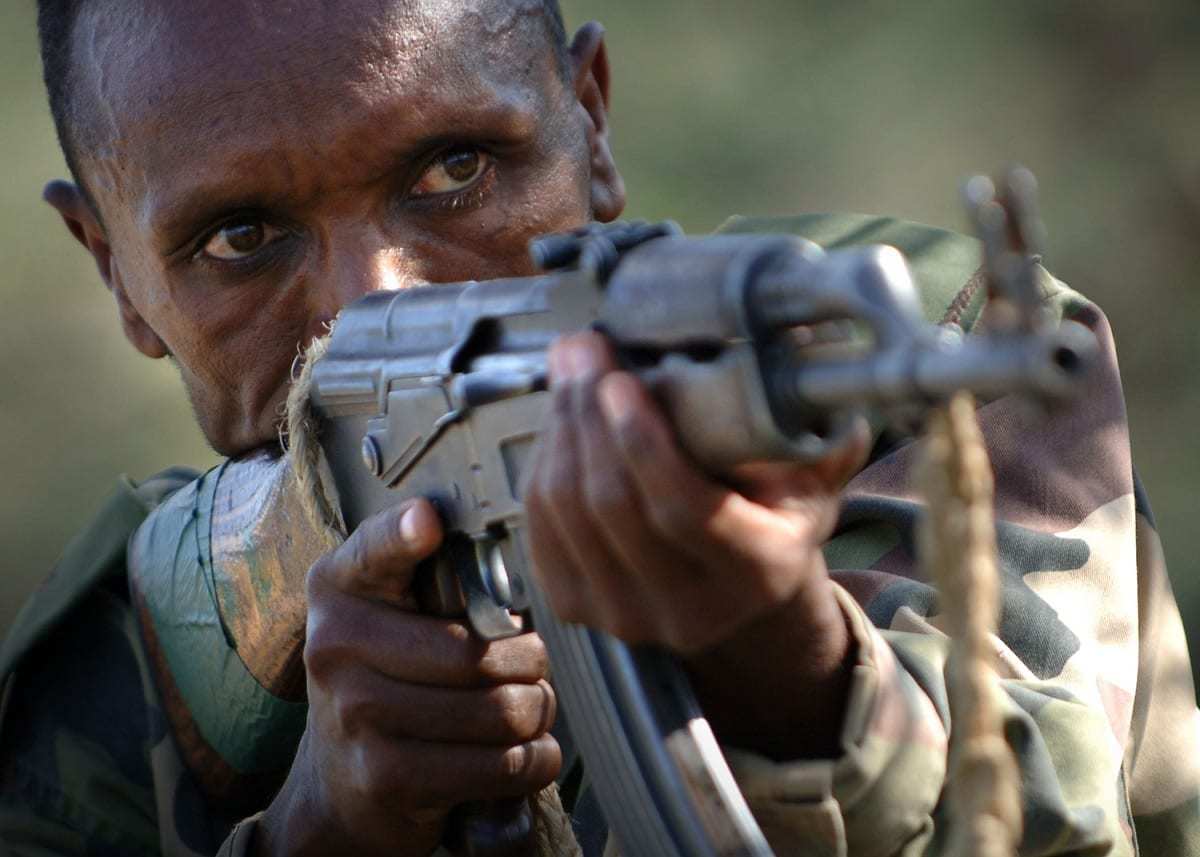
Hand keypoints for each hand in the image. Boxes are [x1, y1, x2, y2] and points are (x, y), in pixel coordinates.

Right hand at [256, 500, 559, 855]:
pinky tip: (530, 751)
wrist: (340, 780)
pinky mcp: (383, 777)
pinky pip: (498, 766)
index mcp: (340, 585)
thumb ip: (442, 579)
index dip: (403, 534)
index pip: (375, 550)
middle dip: (530, 662)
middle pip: (476, 651)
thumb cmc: (393, 675)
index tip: (427, 522)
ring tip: (529, 707)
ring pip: (499, 710)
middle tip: (531, 667)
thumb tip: (520, 581)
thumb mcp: (395, 614)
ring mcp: (354, 713)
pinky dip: (534, 761)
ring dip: (537, 712)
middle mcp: (335, 643)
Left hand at [524, 332, 866, 758]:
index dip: (641, 442)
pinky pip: (538, 523)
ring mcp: (623, 616)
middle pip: (611, 505)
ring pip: (565, 510)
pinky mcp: (574, 606)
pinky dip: (542, 459)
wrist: (739, 588)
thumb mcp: (811, 476)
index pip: (682, 509)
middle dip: (587, 414)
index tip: (620, 379)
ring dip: (559, 427)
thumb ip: (813, 435)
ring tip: (570, 367)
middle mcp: (686, 611)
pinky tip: (560, 418)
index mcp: (757, 572)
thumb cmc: (776, 511)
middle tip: (583, 348)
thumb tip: (805, 378)